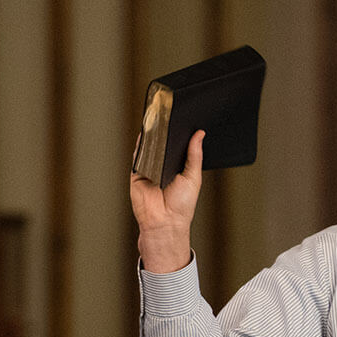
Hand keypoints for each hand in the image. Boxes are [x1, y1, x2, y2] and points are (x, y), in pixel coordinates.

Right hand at [130, 129, 204, 272]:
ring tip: (161, 119)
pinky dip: (141, 144)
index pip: (177, 145)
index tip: (185, 117)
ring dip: (153, 134)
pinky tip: (147, 133)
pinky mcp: (136, 172)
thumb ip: (194, 155)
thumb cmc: (181, 206)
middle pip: (163, 144)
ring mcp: (148, 168)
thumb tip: (199, 134)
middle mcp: (162, 166)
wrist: (164, 222)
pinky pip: (138, 155)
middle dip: (167, 131)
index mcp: (177, 167)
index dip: (181, 132)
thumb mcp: (193, 177)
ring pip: (149, 147)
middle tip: (172, 113)